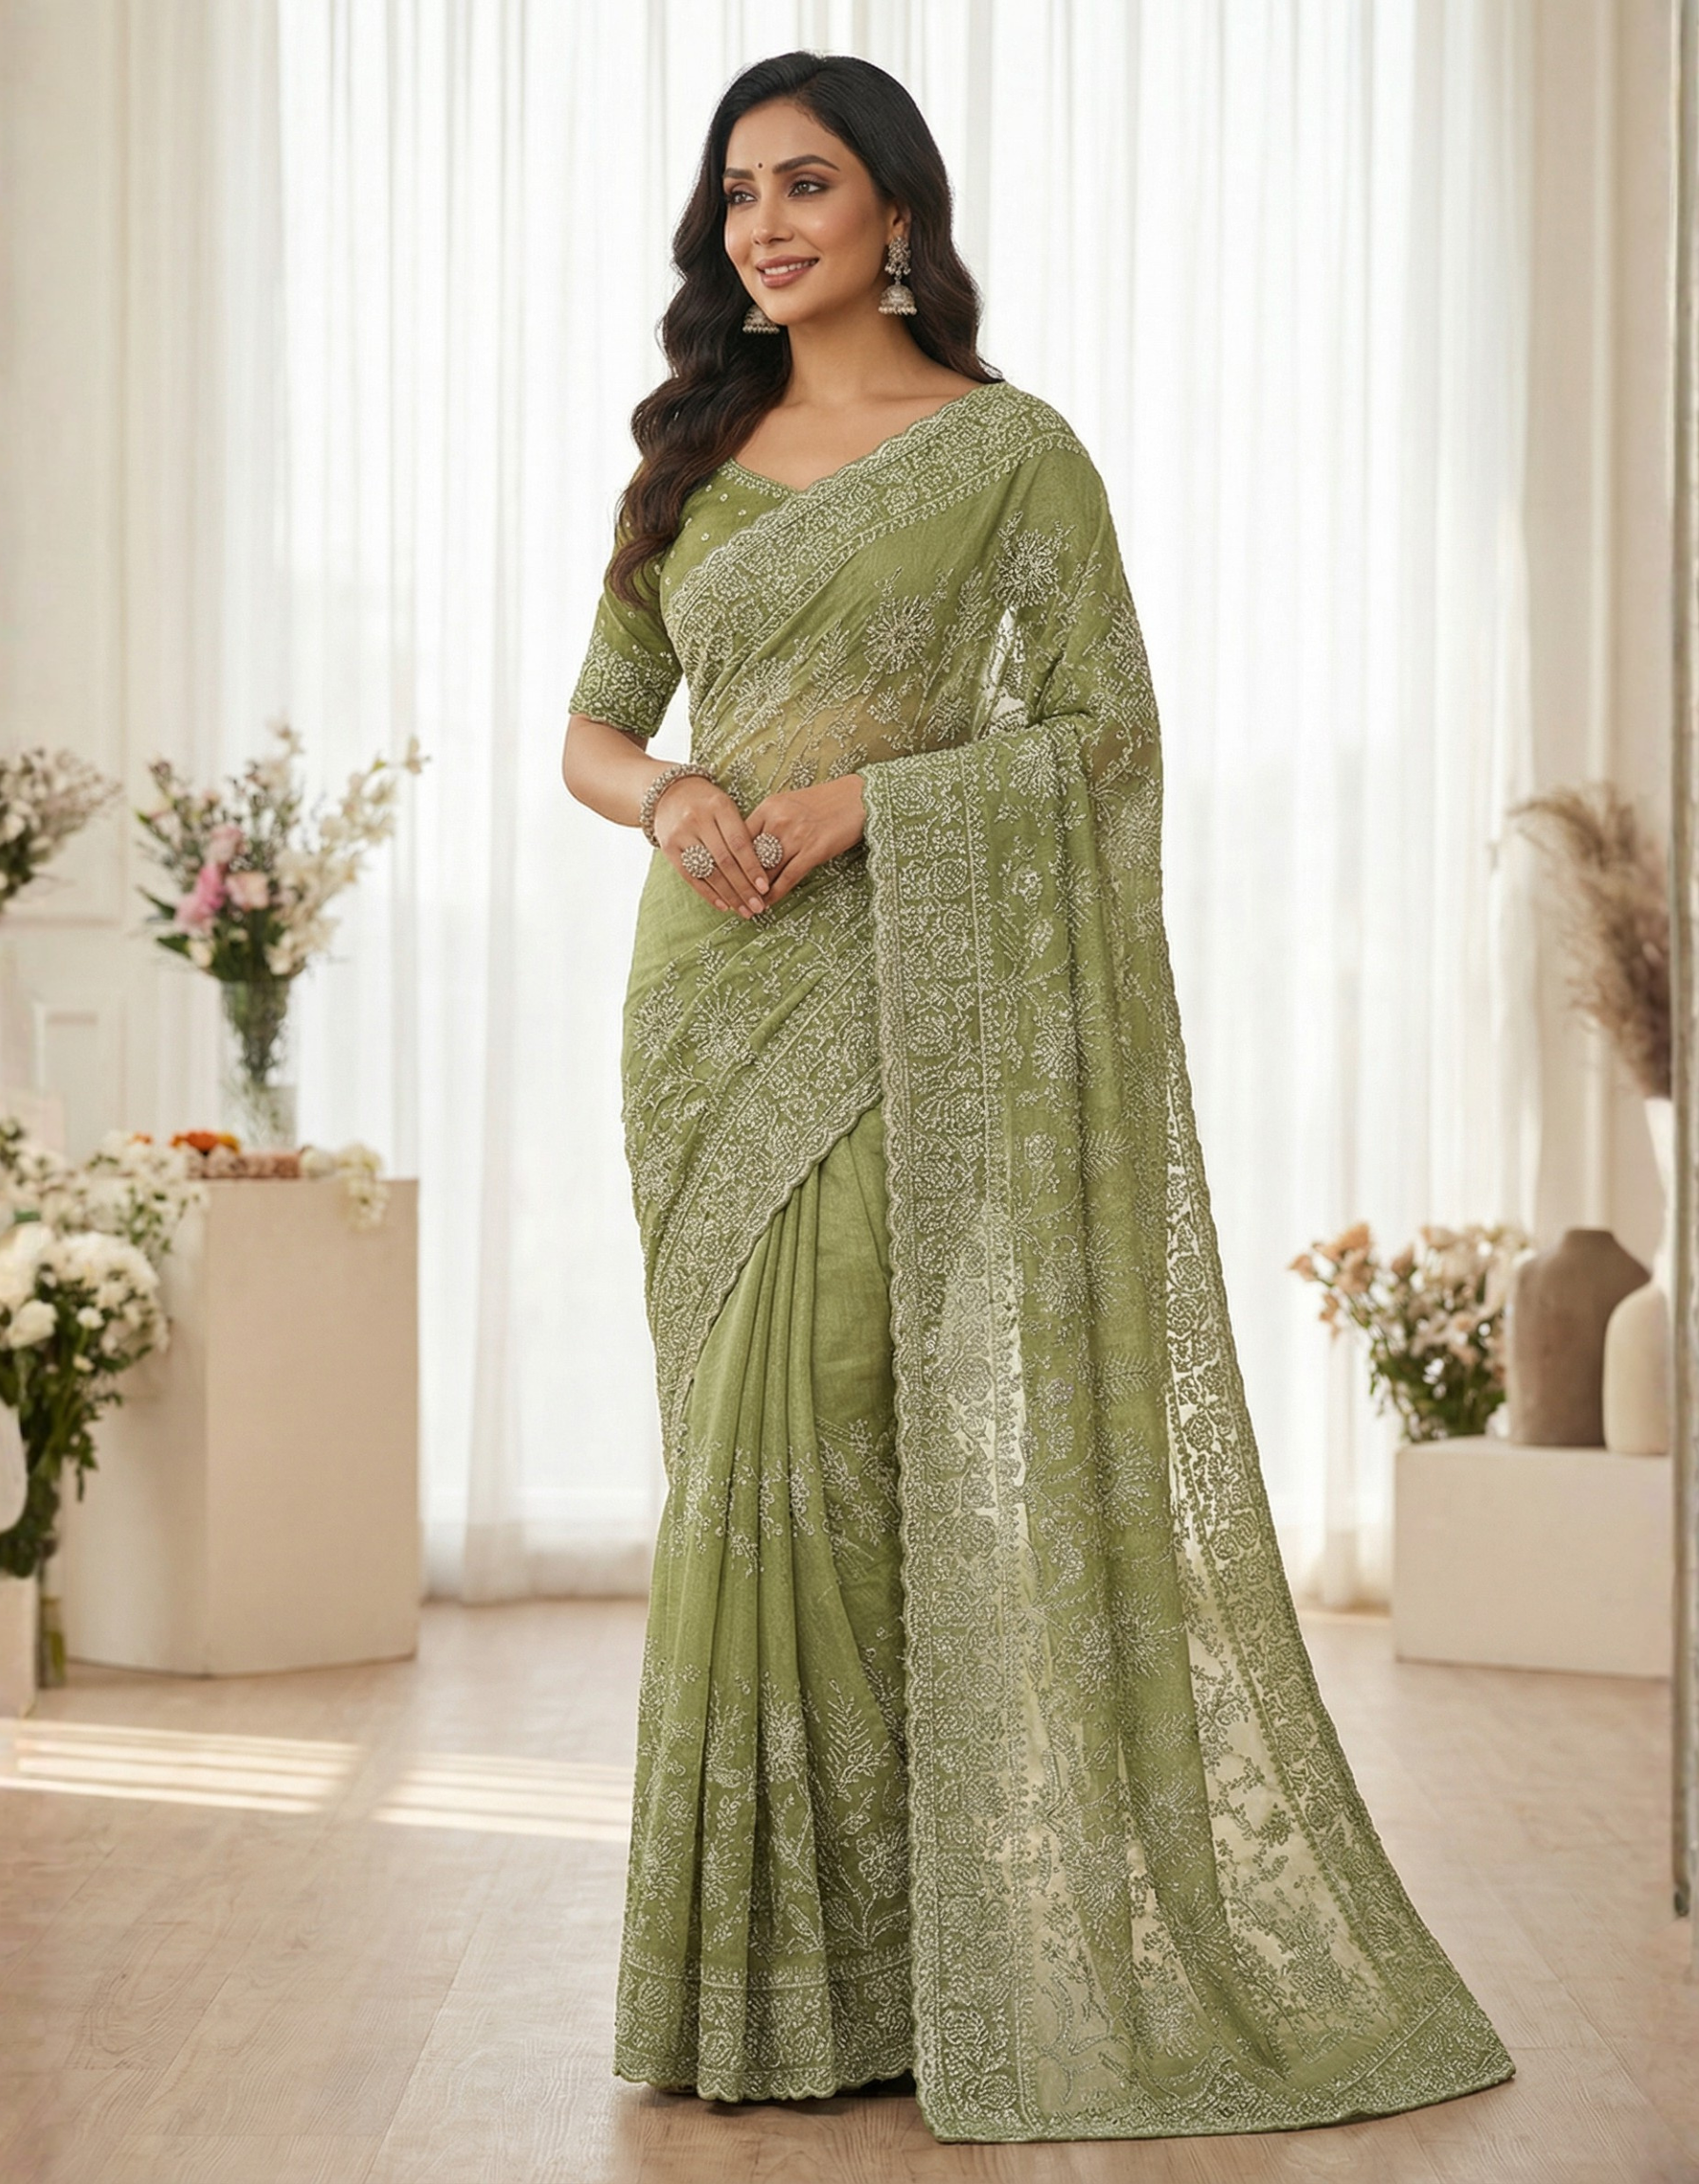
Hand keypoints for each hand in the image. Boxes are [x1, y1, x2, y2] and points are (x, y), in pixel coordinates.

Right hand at [651, 774, 770, 916]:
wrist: (668, 792)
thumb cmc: (708, 803)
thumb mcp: (726, 807)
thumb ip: (742, 833)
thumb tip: (763, 871)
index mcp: (719, 807)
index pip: (739, 843)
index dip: (753, 867)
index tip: (765, 888)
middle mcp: (698, 819)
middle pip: (725, 861)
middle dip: (743, 887)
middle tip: (758, 906)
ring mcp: (681, 834)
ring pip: (709, 871)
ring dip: (729, 895)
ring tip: (744, 910)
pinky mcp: (668, 847)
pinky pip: (691, 876)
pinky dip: (708, 893)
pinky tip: (724, 905)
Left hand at [742, 775, 865, 908]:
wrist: (858, 798)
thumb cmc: (824, 802)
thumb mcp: (789, 804)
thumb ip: (769, 822)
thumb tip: (751, 848)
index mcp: (768, 807)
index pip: (739, 838)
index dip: (729, 860)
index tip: (721, 876)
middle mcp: (778, 820)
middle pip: (749, 857)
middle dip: (738, 880)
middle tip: (729, 898)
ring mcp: (795, 836)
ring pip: (766, 870)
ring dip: (754, 892)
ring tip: (746, 906)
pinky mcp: (813, 851)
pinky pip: (788, 878)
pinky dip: (775, 894)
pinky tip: (767, 903)